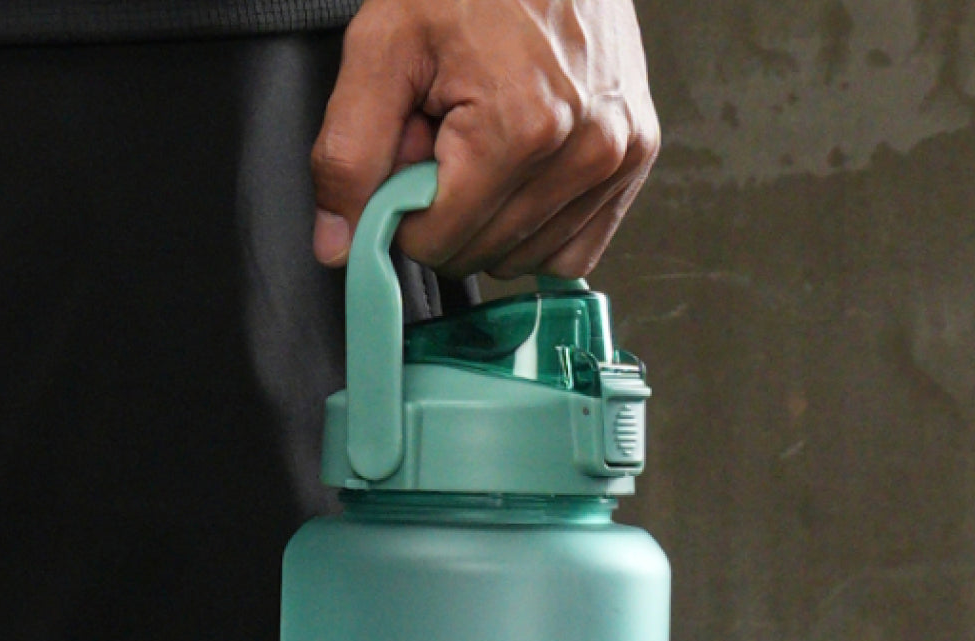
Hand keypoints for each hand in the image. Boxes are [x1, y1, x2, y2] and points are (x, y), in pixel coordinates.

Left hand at [311, 0, 659, 278]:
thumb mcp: (383, 46)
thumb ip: (348, 153)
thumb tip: (338, 244)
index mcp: (520, 127)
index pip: (435, 242)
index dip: (404, 207)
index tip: (410, 152)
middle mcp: (583, 150)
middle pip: (479, 255)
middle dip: (447, 209)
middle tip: (447, 135)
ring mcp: (618, 157)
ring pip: (523, 260)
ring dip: (491, 218)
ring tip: (487, 140)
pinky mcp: (636, 158)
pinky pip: (572, 251)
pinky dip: (536, 229)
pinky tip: (520, 175)